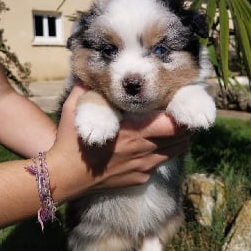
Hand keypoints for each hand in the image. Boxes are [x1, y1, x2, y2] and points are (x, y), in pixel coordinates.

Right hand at [47, 85, 190, 201]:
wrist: (65, 177)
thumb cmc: (70, 142)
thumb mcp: (75, 109)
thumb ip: (86, 88)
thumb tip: (92, 71)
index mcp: (133, 133)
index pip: (173, 126)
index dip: (183, 115)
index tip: (182, 104)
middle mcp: (143, 152)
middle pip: (181, 139)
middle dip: (185, 126)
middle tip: (181, 113)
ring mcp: (144, 168)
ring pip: (176, 153)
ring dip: (179, 140)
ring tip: (175, 127)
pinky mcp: (140, 178)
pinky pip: (161, 164)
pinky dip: (164, 153)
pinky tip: (155, 144)